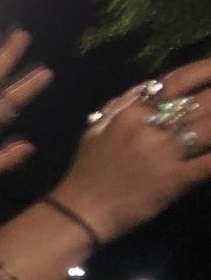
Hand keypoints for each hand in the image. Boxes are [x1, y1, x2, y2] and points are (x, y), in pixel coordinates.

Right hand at [53, 58, 210, 242]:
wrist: (81, 210)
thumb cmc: (88, 170)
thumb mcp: (98, 128)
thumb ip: (124, 104)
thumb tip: (150, 87)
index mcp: (132, 110)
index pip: (178, 80)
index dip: (206, 70)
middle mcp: (151, 126)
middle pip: (202, 101)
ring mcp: (164, 153)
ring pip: (209, 127)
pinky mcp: (175, 180)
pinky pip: (209, 164)